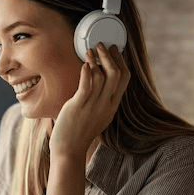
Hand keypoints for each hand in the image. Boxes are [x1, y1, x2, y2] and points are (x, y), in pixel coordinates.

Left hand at [49, 43, 129, 158]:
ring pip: (103, 77)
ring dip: (96, 59)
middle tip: (102, 45)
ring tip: (90, 49)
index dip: (121, 62)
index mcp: (112, 106)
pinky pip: (87, 85)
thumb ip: (100, 99)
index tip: (115, 50)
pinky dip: (86, 71)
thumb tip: (97, 81)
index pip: (124, 79)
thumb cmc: (78, 132)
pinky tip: (84, 63)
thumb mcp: (96, 114)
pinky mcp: (79, 106)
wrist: (69, 149)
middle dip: (111, 56)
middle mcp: (106, 104)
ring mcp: (93, 105)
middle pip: (117, 74)